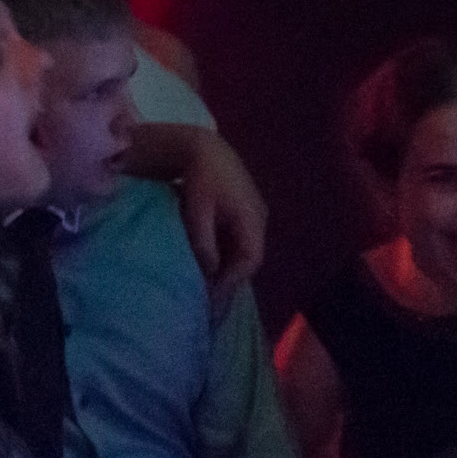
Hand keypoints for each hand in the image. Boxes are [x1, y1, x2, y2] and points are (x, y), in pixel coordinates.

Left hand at [176, 127, 266, 311]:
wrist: (204, 148)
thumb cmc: (201, 176)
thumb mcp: (197, 209)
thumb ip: (203, 240)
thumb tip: (207, 271)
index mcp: (253, 218)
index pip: (250, 260)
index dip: (232, 283)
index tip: (212, 301)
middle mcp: (259, 220)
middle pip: (249, 261)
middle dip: (230, 284)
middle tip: (210, 309)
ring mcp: (253, 218)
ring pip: (243, 255)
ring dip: (228, 274)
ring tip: (208, 296)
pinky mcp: (244, 217)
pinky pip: (238, 246)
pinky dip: (225, 261)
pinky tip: (209, 273)